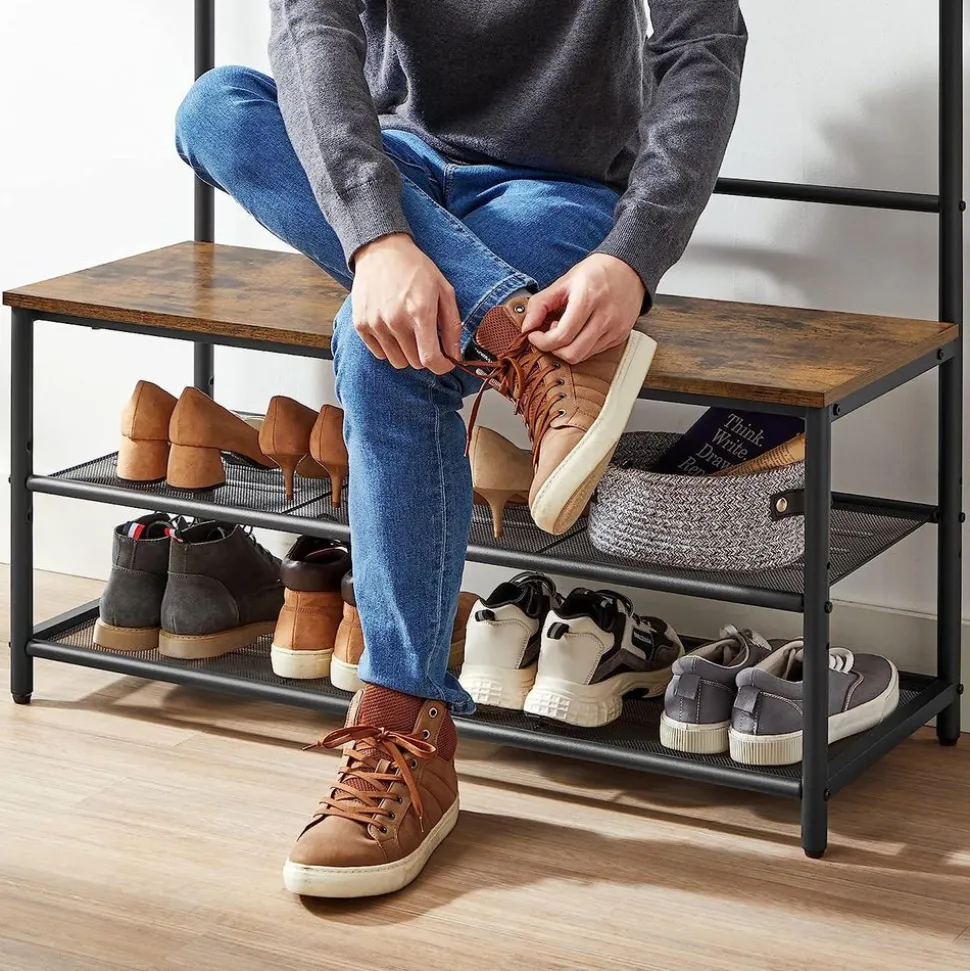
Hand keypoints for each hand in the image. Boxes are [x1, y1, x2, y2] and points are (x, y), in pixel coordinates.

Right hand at [351, 233, 460, 373]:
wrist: (381, 250)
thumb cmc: (416, 269)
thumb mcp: (444, 291)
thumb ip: (452, 326)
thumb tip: (455, 355)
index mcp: (419, 312)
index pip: (430, 359)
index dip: (441, 367)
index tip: (445, 363)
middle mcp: (395, 321)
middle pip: (415, 362)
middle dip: (425, 355)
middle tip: (426, 336)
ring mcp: (375, 324)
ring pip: (397, 362)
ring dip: (407, 353)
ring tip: (408, 331)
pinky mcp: (361, 325)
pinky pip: (379, 354)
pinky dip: (389, 347)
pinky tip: (393, 328)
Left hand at [523, 254, 645, 363]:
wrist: (629, 268)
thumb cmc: (595, 273)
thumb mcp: (564, 281)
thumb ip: (540, 303)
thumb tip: (526, 327)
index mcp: (588, 299)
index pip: (562, 336)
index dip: (543, 341)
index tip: (534, 335)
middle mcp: (605, 316)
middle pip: (573, 353)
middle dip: (553, 350)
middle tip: (549, 335)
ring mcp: (615, 329)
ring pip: (583, 356)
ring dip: (567, 349)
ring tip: (565, 330)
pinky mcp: (620, 336)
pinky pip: (595, 352)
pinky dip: (581, 346)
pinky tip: (580, 331)